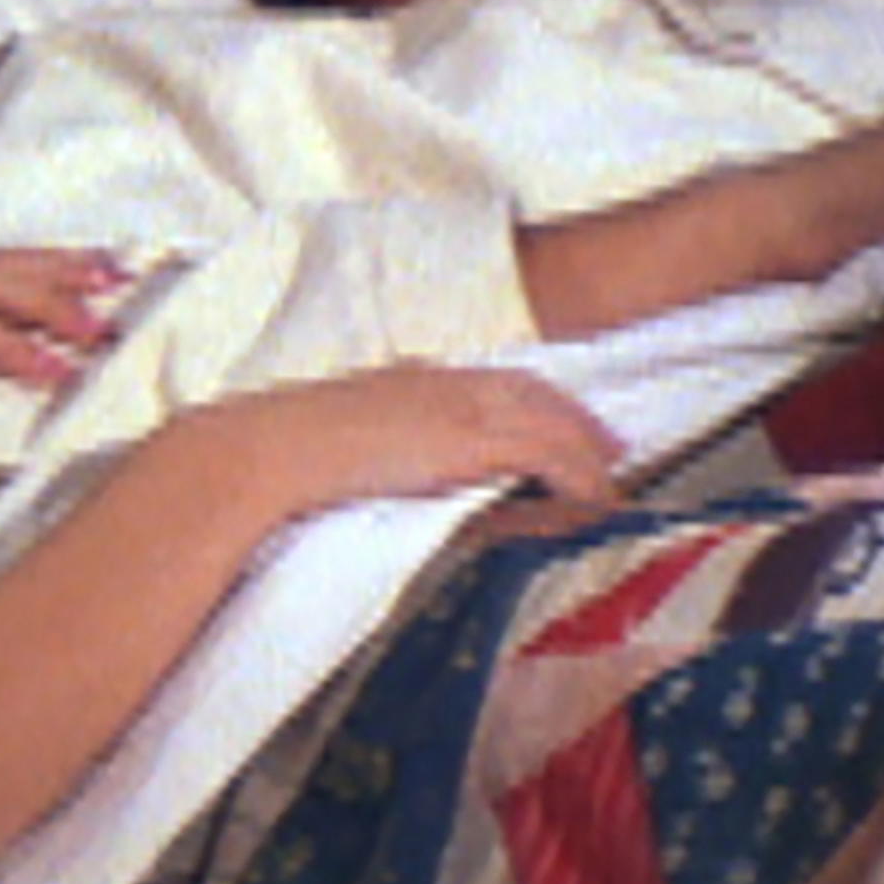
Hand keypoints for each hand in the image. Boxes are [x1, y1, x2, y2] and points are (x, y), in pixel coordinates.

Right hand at [177, 364, 625, 523]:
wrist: (272, 450)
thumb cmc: (290, 456)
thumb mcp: (344, 446)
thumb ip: (378, 455)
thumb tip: (394, 483)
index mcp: (415, 381)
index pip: (494, 382)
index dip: (536, 401)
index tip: (560, 422)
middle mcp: (447, 385)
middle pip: (535, 393)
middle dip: (578, 421)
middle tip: (611, 451)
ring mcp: (462, 410)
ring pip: (553, 424)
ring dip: (588, 457)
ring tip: (612, 486)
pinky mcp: (472, 442)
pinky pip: (550, 458)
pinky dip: (579, 480)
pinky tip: (594, 502)